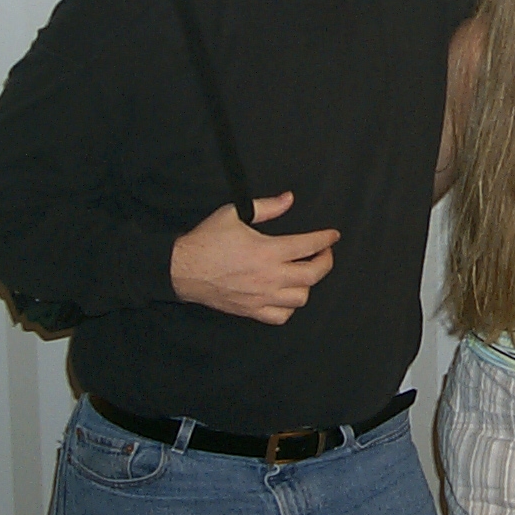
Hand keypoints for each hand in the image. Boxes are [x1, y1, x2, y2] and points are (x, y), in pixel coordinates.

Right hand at [169, 193, 338, 324]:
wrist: (182, 270)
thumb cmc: (207, 240)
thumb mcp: (234, 214)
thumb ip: (266, 206)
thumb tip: (289, 198)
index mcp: (268, 251)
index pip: (308, 246)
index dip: (326, 240)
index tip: (333, 236)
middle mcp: (269, 277)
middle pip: (313, 275)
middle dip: (326, 262)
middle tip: (325, 253)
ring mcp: (261, 297)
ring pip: (300, 298)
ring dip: (308, 284)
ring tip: (305, 272)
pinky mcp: (251, 311)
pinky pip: (281, 316)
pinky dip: (290, 308)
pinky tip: (287, 295)